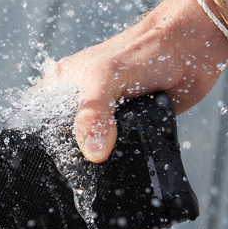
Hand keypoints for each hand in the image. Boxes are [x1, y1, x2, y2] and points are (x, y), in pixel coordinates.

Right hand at [37, 0, 227, 161]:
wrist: (189, 51)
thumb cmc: (142, 51)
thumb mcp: (104, 79)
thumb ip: (94, 116)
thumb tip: (93, 153)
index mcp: (61, 84)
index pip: (38, 120)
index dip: (39, 142)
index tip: (42, 165)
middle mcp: (80, 101)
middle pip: (64, 139)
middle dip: (71, 156)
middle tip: (76, 172)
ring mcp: (106, 116)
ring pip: (92, 148)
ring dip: (98, 161)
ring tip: (96, 177)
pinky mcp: (129, 128)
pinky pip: (118, 153)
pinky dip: (120, 161)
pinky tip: (119, 171)